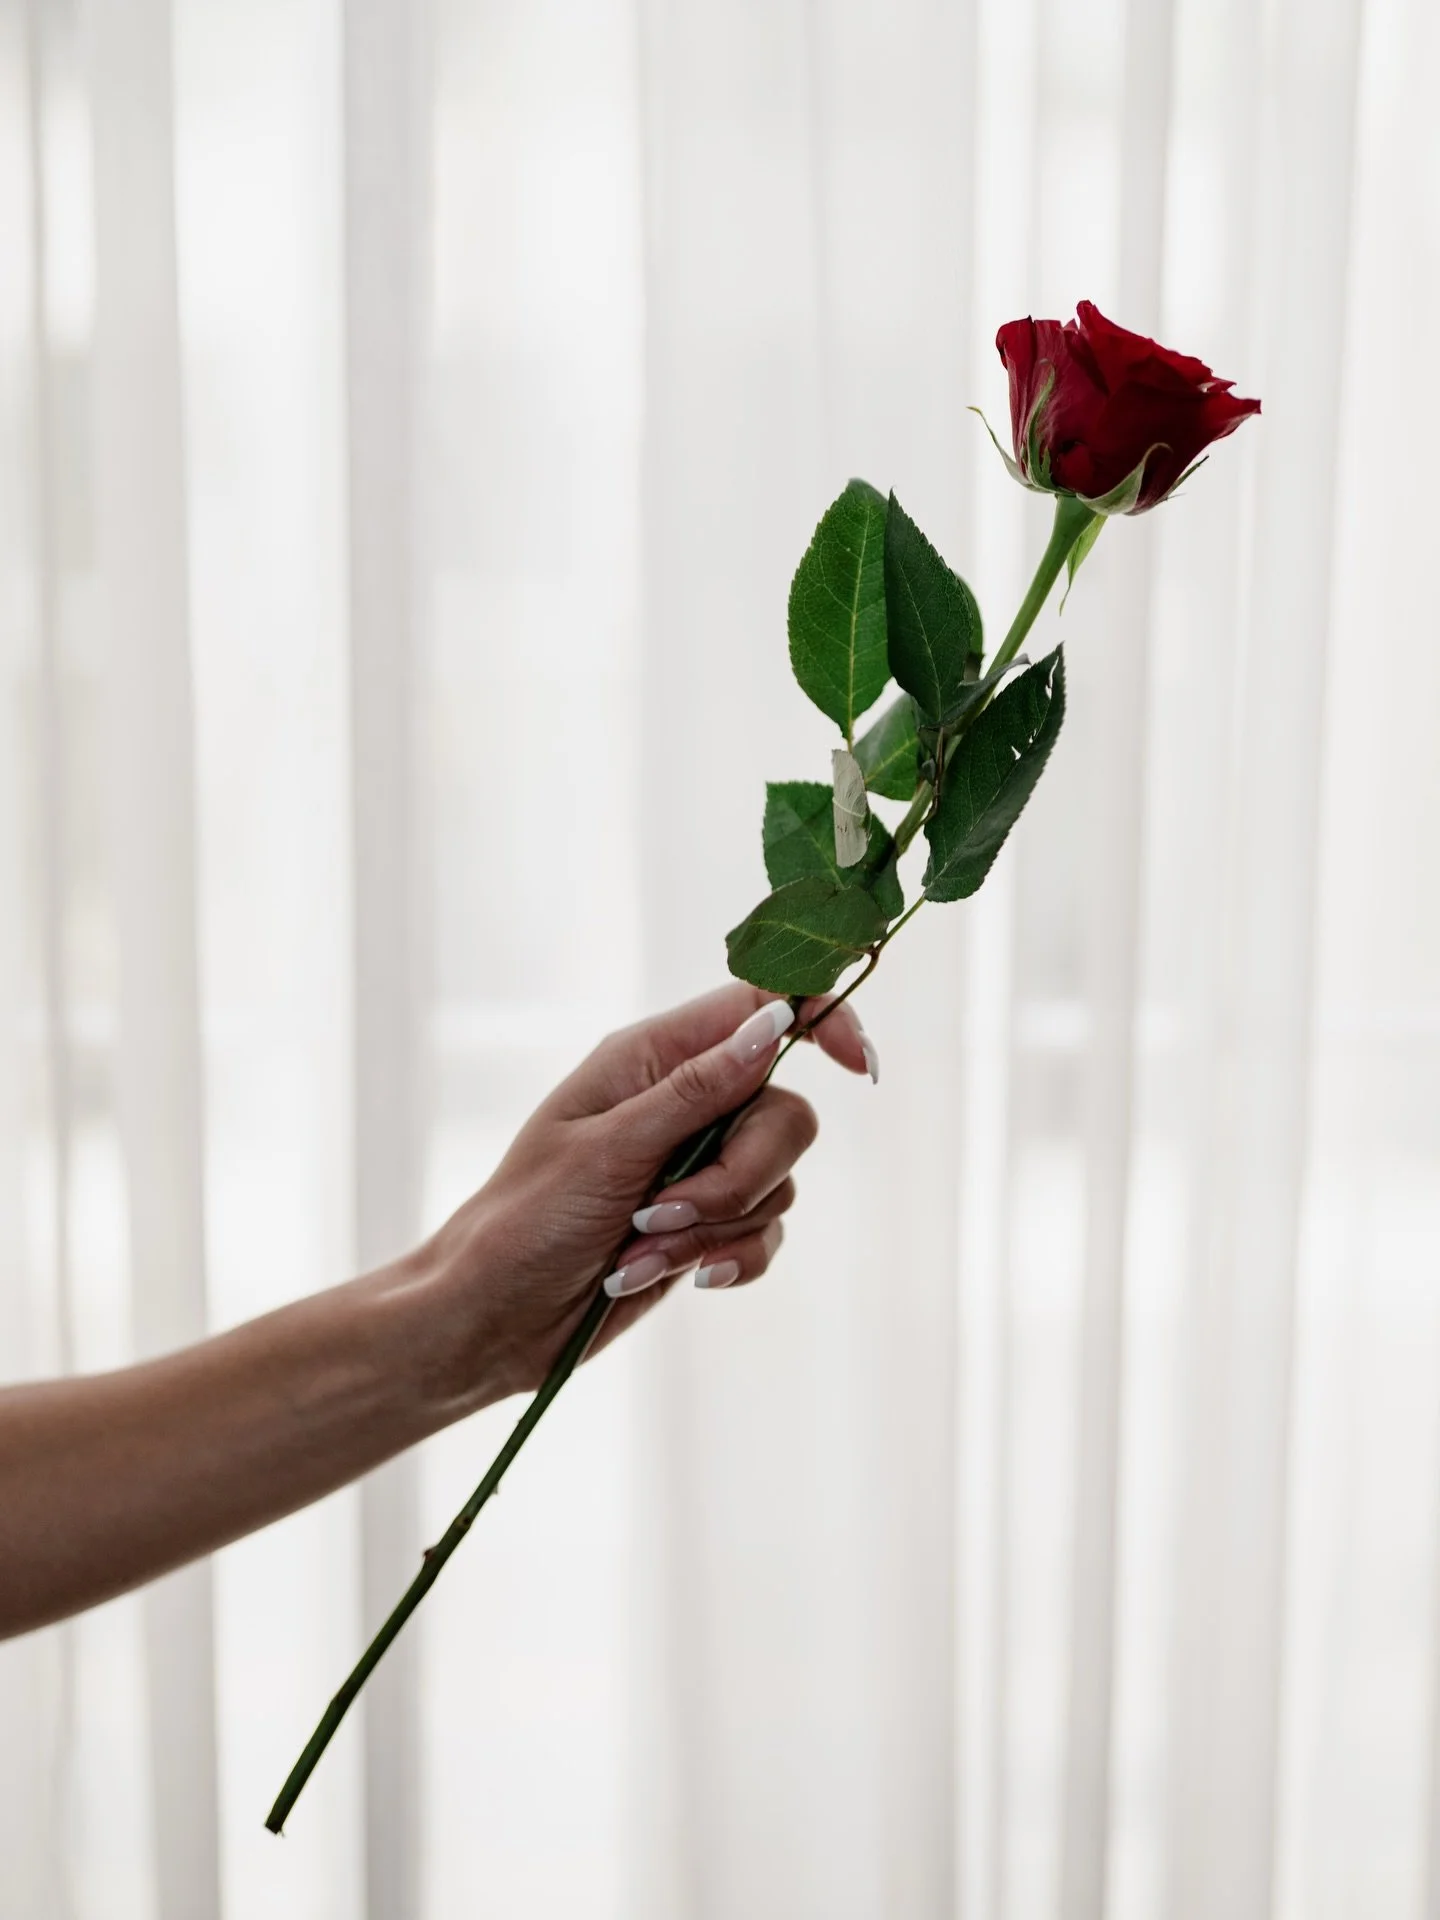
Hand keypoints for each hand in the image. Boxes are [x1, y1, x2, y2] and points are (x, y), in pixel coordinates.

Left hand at [401, 985, 876, 1408]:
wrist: (494, 1319)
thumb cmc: (525, 1222)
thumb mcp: (605, 1150)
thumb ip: (695, 1090)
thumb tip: (775, 1025)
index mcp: (650, 1060)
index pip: (759, 1007)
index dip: (821, 1021)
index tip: (861, 1067)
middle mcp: (683, 1104)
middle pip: (784, 1112)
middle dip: (740, 1175)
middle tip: (667, 1212)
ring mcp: (698, 1166)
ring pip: (776, 1181)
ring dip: (714, 1228)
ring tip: (637, 1251)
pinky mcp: (706, 1226)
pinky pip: (765, 1233)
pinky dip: (727, 1259)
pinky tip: (674, 1277)